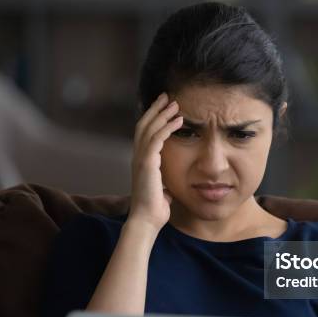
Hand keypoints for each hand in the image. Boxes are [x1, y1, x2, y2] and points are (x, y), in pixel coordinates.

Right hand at [128, 92, 182, 231]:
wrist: (146, 220)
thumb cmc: (155, 209)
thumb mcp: (161, 190)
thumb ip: (164, 182)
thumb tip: (169, 186)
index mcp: (141, 161)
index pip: (144, 133)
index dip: (153, 118)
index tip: (164, 107)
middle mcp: (138, 156)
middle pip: (144, 124)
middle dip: (156, 109)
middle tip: (167, 96)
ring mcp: (140, 159)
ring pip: (149, 128)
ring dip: (163, 114)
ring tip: (175, 104)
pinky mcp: (147, 163)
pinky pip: (156, 139)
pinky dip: (167, 127)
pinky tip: (179, 121)